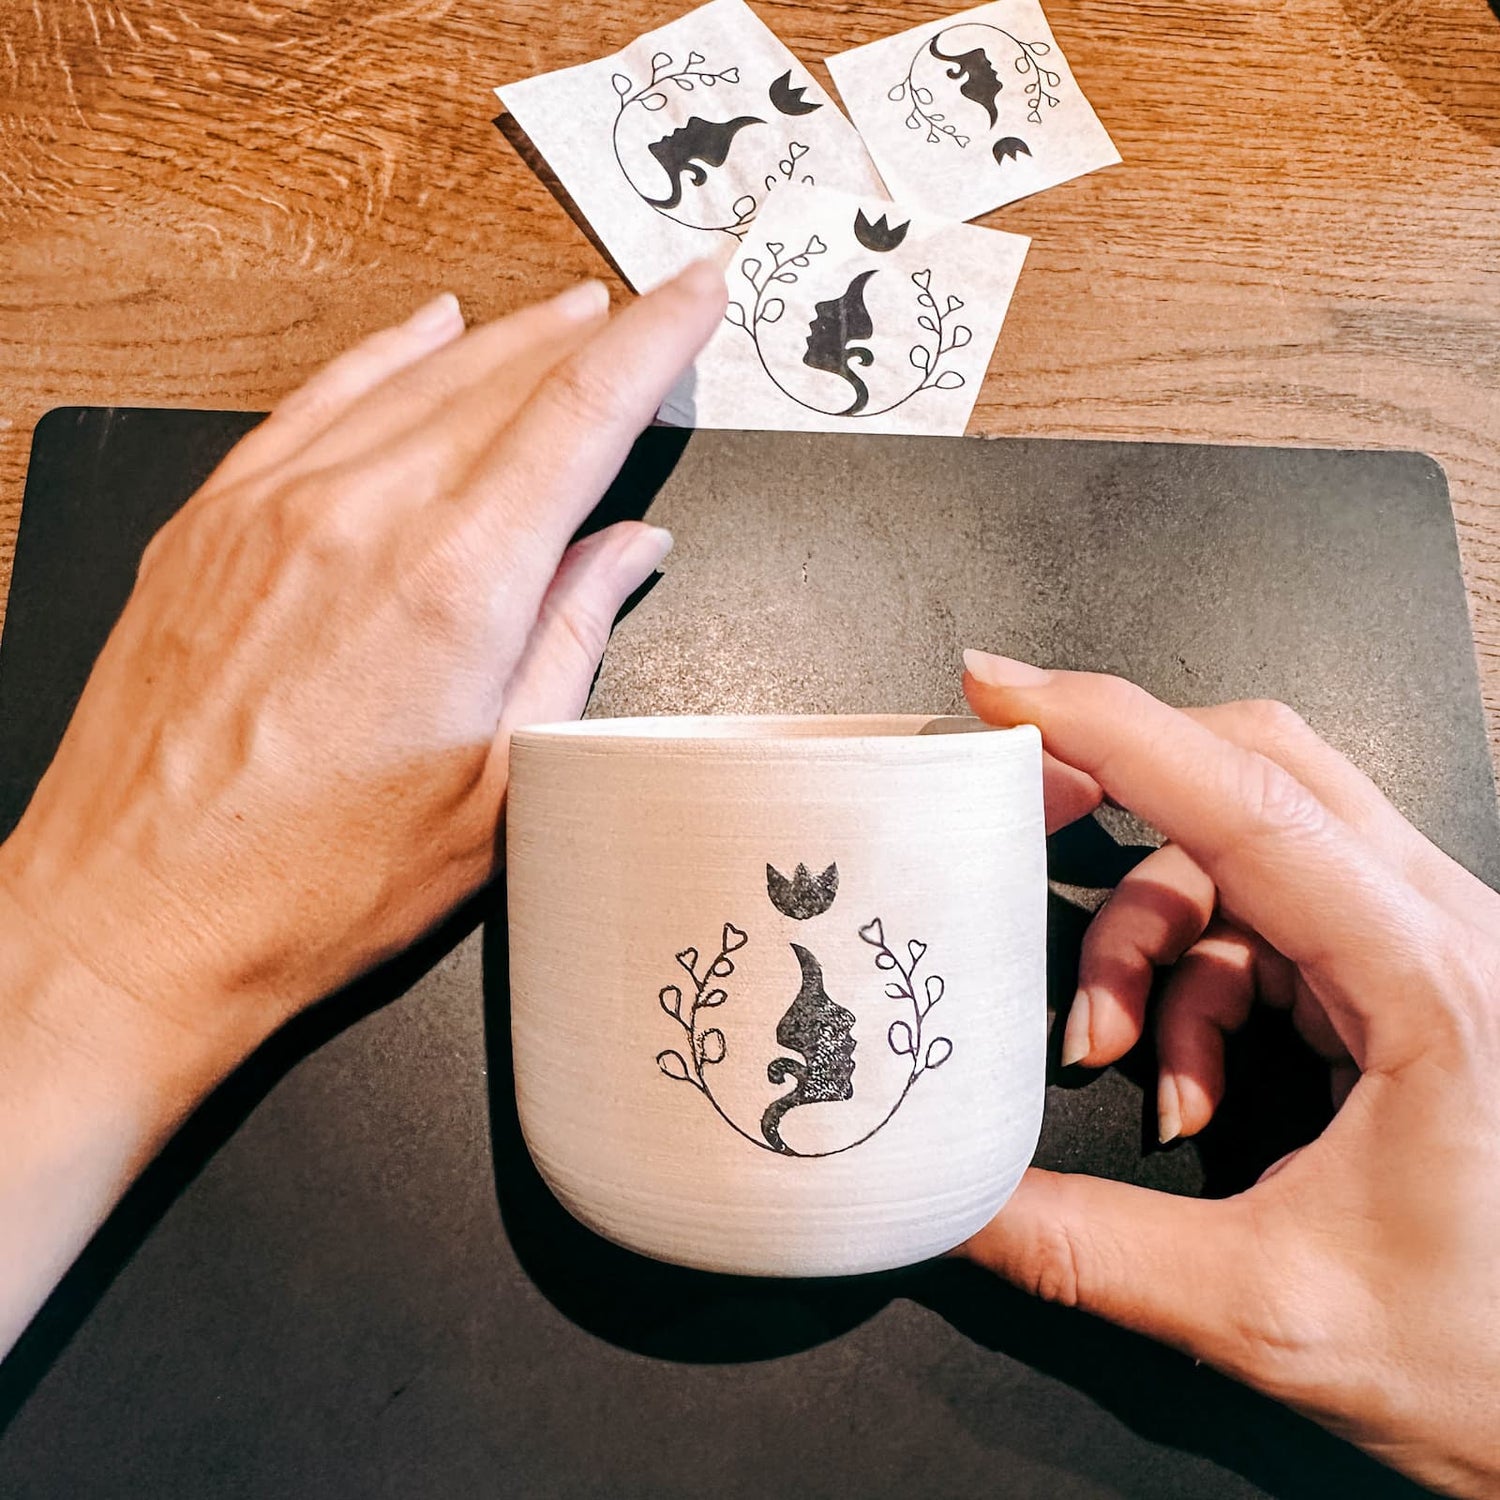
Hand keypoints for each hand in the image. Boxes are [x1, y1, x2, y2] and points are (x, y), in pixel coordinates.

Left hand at [0, 264, 724, 1352]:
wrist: (135, 920)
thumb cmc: (318, 884)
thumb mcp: (502, 790)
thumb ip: (572, 643)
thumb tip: (626, 552)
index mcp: (454, 584)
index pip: (581, 413)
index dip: (653, 341)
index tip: (697, 297)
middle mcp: (362, 516)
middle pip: (506, 380)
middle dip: (594, 335)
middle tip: (649, 310)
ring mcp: (274, 507)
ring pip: (417, 378)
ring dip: (506, 340)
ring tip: (568, 314)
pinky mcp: (211, 522)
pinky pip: (316, 399)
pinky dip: (385, 355)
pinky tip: (427, 330)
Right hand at [960, 651, 1499, 1495]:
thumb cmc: (1498, 1357)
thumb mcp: (1273, 1314)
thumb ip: (1090, 1252)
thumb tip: (954, 1206)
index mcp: (1428, 982)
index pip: (1247, 801)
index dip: (1112, 727)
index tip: (1005, 691)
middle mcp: (1437, 932)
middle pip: (1256, 772)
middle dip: (1121, 791)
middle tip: (1021, 810)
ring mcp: (1421, 944)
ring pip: (1244, 852)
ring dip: (1149, 938)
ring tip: (1112, 1056)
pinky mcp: (1399, 975)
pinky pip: (1261, 923)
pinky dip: (1189, 982)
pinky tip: (1181, 1081)